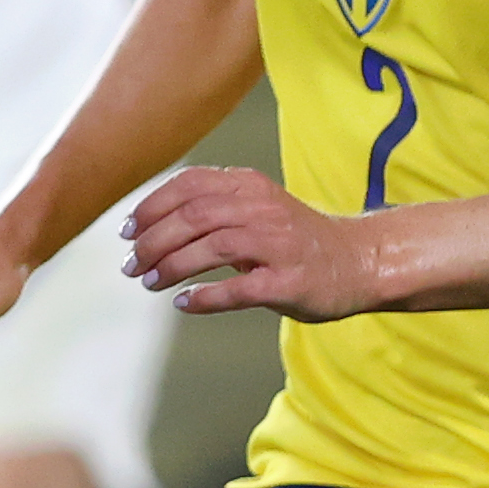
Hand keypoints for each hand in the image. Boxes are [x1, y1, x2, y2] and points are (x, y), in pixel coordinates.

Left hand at [124, 164, 382, 318]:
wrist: (361, 261)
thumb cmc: (295, 240)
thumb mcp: (254, 208)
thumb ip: (210, 209)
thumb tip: (147, 228)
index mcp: (250, 186)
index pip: (188, 185)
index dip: (150, 207)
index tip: (127, 231)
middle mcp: (264, 209)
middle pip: (193, 217)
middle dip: (152, 242)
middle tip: (131, 266)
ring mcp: (279, 244)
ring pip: (212, 247)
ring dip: (172, 267)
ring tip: (150, 283)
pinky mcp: (290, 281)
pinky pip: (238, 289)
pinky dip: (204, 297)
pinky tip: (184, 302)